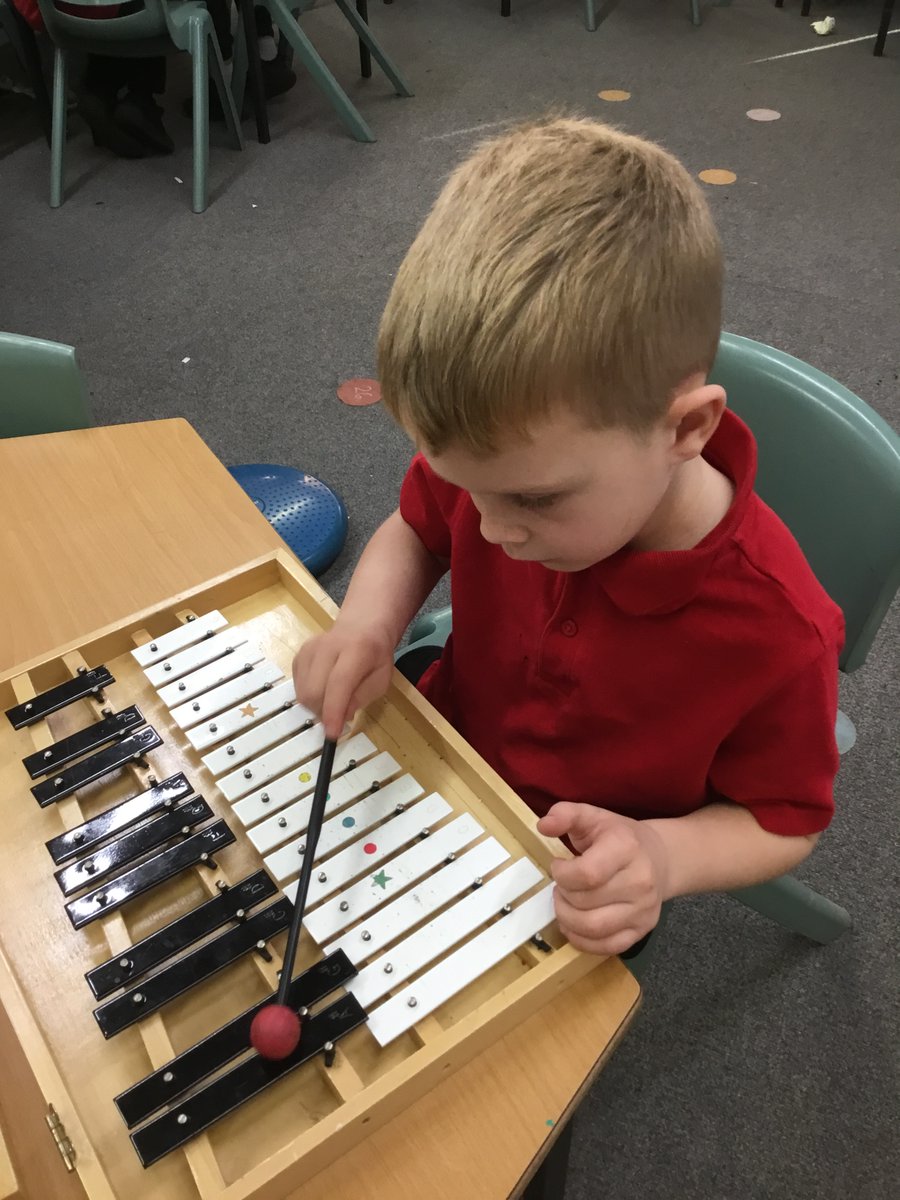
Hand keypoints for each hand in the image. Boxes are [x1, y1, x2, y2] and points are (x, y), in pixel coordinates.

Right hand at [292, 620, 394, 739]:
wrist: (361, 627)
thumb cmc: (375, 656)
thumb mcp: (381, 680)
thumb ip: (362, 698)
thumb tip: (342, 716)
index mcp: (356, 650)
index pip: (339, 683)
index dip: (333, 712)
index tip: (332, 735)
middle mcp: (328, 646)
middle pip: (314, 690)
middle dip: (324, 713)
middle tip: (338, 717)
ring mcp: (310, 649)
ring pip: (302, 691)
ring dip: (316, 706)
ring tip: (333, 701)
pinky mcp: (299, 654)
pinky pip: (297, 686)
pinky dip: (309, 696)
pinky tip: (323, 689)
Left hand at [536, 803, 669, 955]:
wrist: (660, 858)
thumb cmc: (620, 837)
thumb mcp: (593, 817)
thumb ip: (566, 815)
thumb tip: (544, 825)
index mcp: (626, 848)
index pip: (586, 874)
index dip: (562, 874)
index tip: (558, 866)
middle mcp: (640, 881)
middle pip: (585, 902)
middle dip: (562, 895)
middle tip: (561, 885)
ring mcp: (643, 909)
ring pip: (593, 928)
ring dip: (567, 919)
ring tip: (565, 903)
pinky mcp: (642, 931)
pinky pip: (606, 947)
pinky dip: (582, 940)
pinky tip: (574, 924)